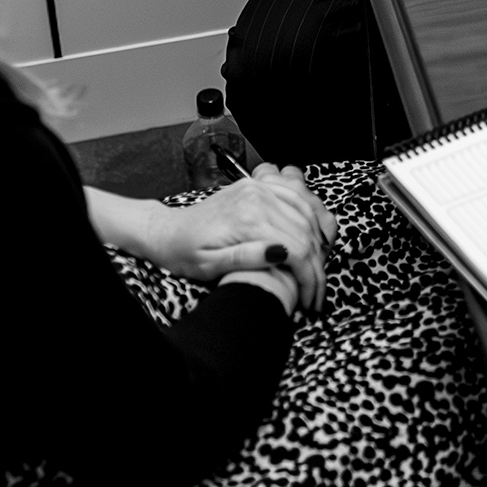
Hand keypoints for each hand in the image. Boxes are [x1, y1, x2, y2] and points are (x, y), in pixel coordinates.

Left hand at [151, 175, 328, 312]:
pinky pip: (297, 196)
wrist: (167, 230)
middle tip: (317, 292)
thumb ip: (244, 258)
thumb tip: (280, 253)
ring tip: (318, 269)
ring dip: (319, 242)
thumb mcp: (209, 265)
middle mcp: (257, 197)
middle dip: (317, 267)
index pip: (296, 248)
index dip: (309, 278)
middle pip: (306, 233)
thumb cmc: (184, 251)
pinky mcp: (260, 187)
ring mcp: (260, 188)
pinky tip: (315, 234)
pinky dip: (312, 215)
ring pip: (307, 213)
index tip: (311, 299)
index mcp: (246, 218)